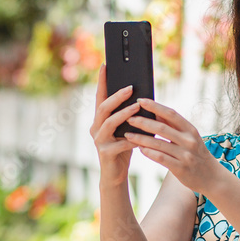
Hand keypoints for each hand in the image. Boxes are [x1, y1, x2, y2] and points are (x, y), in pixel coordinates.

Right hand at [89, 64, 140, 186]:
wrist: (116, 175)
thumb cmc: (124, 148)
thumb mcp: (127, 128)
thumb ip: (130, 115)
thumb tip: (143, 98)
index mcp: (100, 119)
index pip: (100, 96)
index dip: (102, 81)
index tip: (105, 65)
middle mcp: (95, 127)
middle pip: (103, 107)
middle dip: (116, 96)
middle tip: (130, 88)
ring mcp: (99, 140)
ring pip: (109, 123)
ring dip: (124, 114)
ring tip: (137, 108)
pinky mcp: (105, 153)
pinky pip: (119, 143)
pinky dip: (132, 139)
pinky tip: (142, 137)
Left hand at [124, 98, 225, 195]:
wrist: (211, 177)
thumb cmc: (196, 154)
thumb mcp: (189, 137)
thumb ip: (173, 126)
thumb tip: (153, 113)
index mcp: (190, 129)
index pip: (170, 114)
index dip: (155, 106)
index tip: (140, 100)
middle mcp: (189, 140)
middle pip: (162, 127)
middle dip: (143, 122)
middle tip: (128, 118)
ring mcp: (185, 155)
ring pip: (158, 143)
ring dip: (141, 138)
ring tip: (128, 135)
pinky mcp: (180, 168)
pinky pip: (161, 158)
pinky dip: (149, 153)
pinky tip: (140, 149)